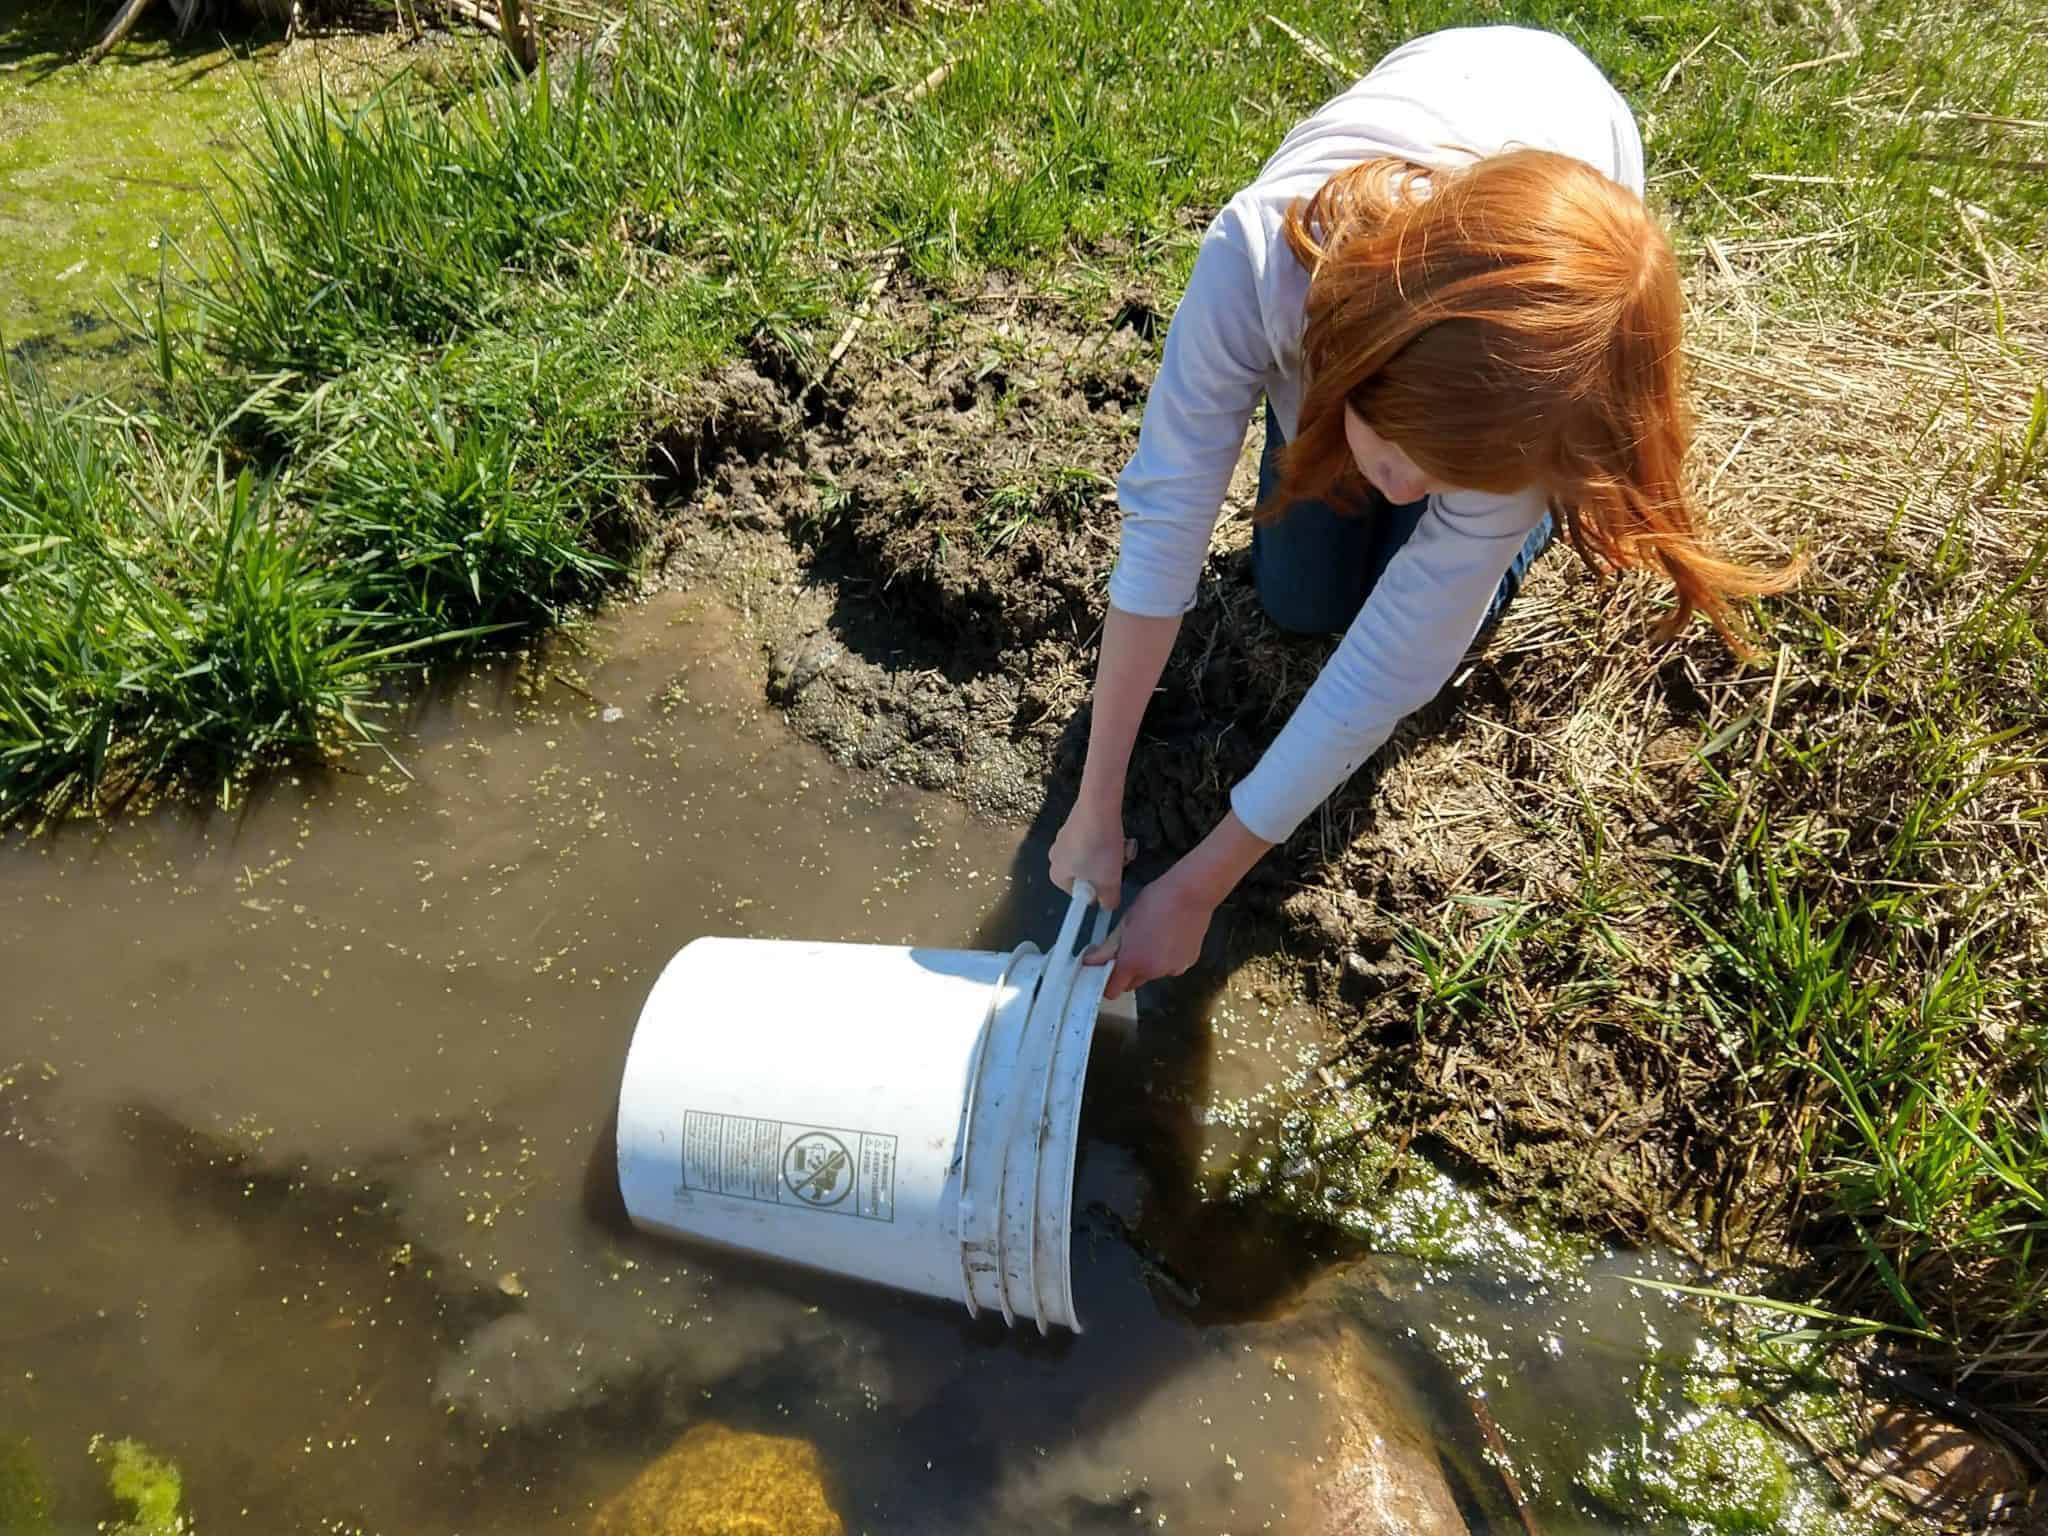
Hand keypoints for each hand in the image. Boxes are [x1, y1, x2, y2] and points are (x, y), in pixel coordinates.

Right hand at [1049, 800, 1135, 909]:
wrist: (1098, 807)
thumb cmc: (1099, 848)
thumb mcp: (1109, 882)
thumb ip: (1108, 900)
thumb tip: (1107, 905)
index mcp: (1057, 875)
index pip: (1079, 894)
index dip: (1098, 891)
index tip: (1111, 883)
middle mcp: (1055, 857)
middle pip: (1088, 874)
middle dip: (1107, 871)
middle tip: (1119, 864)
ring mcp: (1064, 838)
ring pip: (1093, 856)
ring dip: (1110, 855)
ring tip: (1121, 847)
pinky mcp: (1076, 823)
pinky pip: (1093, 840)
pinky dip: (1106, 839)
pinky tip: (1115, 834)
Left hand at [1085, 864, 1215, 999]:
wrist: (1191, 893)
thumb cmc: (1155, 902)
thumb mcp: (1125, 922)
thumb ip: (1107, 948)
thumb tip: (1090, 961)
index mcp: (1133, 962)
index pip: (1113, 991)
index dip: (1106, 984)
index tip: (1103, 971)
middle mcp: (1154, 972)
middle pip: (1132, 983)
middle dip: (1127, 972)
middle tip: (1127, 948)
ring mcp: (1174, 969)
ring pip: (1152, 974)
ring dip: (1148, 964)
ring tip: (1152, 936)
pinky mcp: (1189, 962)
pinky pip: (1170, 966)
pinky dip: (1166, 958)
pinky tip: (1169, 937)